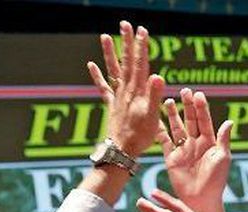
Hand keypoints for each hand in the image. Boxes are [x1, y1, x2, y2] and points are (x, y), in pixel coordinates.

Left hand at [86, 21, 164, 157]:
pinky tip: (90, 64)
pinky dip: (97, 75)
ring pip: (114, 70)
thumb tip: (156, 76)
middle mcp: (126, 90)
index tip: (142, 31)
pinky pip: (103, 87)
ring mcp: (118, 97)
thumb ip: (153, 95)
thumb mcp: (152, 117)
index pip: (141, 64)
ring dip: (109, 53)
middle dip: (127, 43)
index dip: (141, 47)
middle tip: (126, 25)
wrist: (122, 150)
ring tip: (105, 36)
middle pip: (127, 62)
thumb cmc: (139, 136)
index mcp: (138, 91)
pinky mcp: (112, 105)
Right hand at [160, 88, 232, 211]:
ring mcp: (183, 150)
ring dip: (172, 115)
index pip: (205, 121)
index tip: (198, 94)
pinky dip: (159, 131)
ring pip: (176, 128)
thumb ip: (223, 139)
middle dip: (187, 106)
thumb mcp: (223, 157)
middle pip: (190, 120)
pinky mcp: (171, 158)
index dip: (201, 108)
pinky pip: (164, 141)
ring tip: (167, 101)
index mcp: (210, 142)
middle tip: (183, 91)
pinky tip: (155, 119)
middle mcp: (196, 143)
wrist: (201, 199)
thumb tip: (229, 121)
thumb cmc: (216, 180)